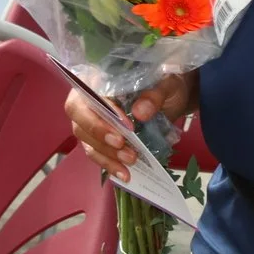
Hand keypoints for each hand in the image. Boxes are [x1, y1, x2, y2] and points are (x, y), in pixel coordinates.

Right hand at [66, 72, 196, 180]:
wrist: (173, 98)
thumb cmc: (165, 84)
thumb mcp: (167, 84)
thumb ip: (155, 94)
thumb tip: (140, 112)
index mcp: (99, 78)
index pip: (86, 95)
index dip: (100, 112)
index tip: (125, 126)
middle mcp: (89, 100)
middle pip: (80, 121)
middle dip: (100, 136)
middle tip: (123, 146)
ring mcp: (92, 122)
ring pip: (87, 141)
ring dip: (107, 155)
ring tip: (130, 162)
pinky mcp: (101, 140)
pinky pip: (98, 154)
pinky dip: (110, 165)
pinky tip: (125, 174)